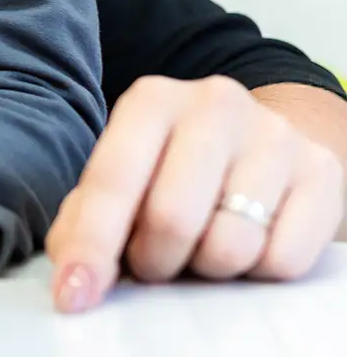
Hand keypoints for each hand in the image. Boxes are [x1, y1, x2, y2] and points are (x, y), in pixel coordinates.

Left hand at [46, 75, 346, 311]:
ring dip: (207, 267)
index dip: (91, 245)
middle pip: (173, 218)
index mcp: (152, 100)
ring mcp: (275, 136)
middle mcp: (215, 105)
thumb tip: (73, 278)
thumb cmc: (173, 166)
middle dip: (153, 260)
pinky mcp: (322, 171)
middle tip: (153, 261)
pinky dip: (258, 271)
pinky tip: (249, 242)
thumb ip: (86, 219)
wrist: (258, 140)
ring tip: (201, 246)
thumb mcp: (124, 174)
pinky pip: (283, 259)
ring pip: (230, 245)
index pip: (113, 180)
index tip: (75, 294)